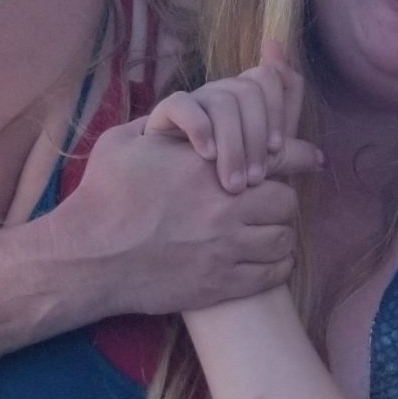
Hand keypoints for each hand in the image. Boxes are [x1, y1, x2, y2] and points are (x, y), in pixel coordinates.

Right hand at [49, 119, 309, 316]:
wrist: (87, 258)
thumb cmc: (101, 197)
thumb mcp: (126, 141)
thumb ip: (165, 124)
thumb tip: (188, 113)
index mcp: (206, 167)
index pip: (276, 155)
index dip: (299, 156)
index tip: (311, 159)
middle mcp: (223, 207)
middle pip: (287, 201)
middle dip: (280, 199)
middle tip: (268, 202)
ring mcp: (225, 249)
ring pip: (284, 239)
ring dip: (279, 233)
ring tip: (265, 232)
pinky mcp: (221, 284)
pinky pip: (273, 274)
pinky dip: (275, 266)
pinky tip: (263, 260)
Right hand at [143, 44, 320, 193]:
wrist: (157, 197)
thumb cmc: (214, 180)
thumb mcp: (255, 168)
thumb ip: (289, 156)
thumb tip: (322, 159)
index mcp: (245, 102)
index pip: (271, 79)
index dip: (278, 112)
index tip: (276, 151)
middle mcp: (221, 94)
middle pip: (249, 90)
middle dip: (256, 136)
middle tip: (254, 179)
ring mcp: (193, 101)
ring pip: (223, 99)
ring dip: (233, 143)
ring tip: (233, 182)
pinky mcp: (162, 114)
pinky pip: (182, 102)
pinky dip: (198, 127)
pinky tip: (206, 154)